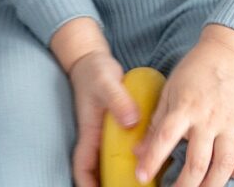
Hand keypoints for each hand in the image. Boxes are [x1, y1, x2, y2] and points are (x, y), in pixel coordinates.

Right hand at [69, 50, 140, 186]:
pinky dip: (133, 154)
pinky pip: (124, 146)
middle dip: (109, 184)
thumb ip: (118, 100)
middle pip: (98, 171)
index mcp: (89, 133)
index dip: (87, 184)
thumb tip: (132, 121)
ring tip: (144, 181)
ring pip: (112, 161)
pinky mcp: (118, 126)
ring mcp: (107, 134)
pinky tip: (150, 156)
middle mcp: (97, 138)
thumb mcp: (106, 83)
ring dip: (123, 172)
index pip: (82, 167)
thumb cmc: (95, 72)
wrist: (93, 60)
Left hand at [132, 41, 233, 186]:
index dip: (152, 159)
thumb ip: (156, 122)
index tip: (142, 175)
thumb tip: (138, 151)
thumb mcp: (170, 89)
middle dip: (185, 185)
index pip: (166, 136)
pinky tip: (230, 175)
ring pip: (224, 164)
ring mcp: (228, 123)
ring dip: (212, 185)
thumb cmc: (195, 70)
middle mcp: (208, 117)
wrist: (228, 53)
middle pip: (198, 161)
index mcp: (185, 106)